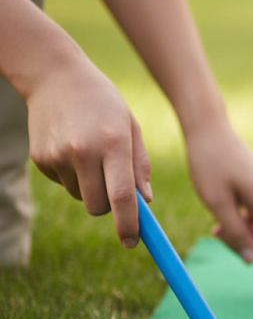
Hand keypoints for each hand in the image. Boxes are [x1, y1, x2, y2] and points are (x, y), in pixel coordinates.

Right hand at [25, 56, 151, 246]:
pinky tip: (72, 148)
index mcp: (114, 143)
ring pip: (81, 198)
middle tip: (114, 187)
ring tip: (91, 155)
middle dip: (110, 208)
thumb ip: (140, 166)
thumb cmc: (104, 104)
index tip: (132, 242)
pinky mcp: (40, 158)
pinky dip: (73, 176)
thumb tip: (145, 202)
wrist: (55, 76)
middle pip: (99, 207)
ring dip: (91, 189)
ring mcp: (58, 155)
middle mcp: (84, 151)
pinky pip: (64, 184)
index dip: (128, 225)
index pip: (121, 197)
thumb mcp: (131, 127)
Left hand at [184, 120, 252, 274]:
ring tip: (216, 221)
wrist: (209, 129)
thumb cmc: (209, 163)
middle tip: (215, 231)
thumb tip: (251, 259)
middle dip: (247, 244)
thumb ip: (234, 233)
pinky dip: (243, 221)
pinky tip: (226, 209)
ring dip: (242, 233)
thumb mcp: (215, 202)